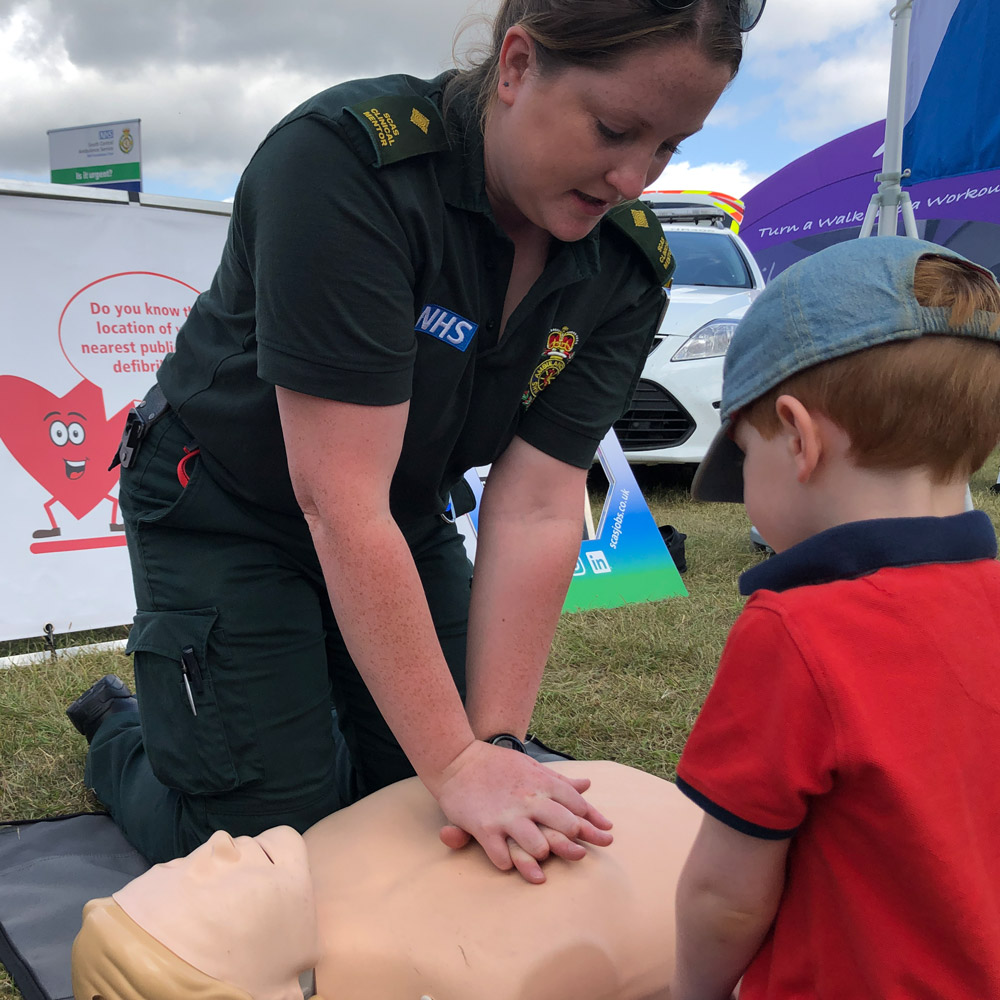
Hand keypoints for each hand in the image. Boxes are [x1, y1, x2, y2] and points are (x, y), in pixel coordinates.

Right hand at [431, 741, 612, 882]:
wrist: (456, 759)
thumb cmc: (497, 764)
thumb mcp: (532, 766)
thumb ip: (559, 780)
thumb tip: (588, 785)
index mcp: (541, 783)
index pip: (576, 805)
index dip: (592, 821)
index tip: (603, 834)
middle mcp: (528, 800)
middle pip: (565, 827)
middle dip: (576, 843)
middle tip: (579, 853)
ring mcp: (507, 816)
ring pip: (537, 847)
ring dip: (542, 857)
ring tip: (541, 863)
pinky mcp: (484, 828)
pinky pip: (502, 857)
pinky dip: (508, 864)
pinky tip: (509, 864)